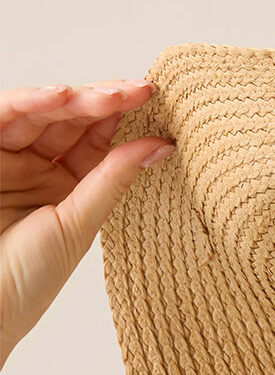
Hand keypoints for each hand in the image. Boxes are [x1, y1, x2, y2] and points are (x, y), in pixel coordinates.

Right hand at [0, 80, 173, 368]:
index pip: (96, 141)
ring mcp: (9, 158)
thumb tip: (160, 144)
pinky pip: (6, 115)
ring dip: (74, 100)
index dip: (123, 118)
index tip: (154, 101)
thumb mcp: (78, 225)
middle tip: (138, 91)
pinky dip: (31, 101)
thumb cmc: (27, 282)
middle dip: (104, 102)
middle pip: (71, 120)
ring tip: (107, 96)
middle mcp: (37, 168)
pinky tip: (60, 96)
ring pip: (42, 113)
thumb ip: (113, 180)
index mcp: (67, 188)